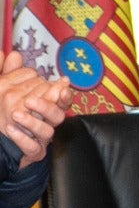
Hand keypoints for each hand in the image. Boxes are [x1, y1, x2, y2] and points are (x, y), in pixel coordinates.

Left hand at [0, 50, 70, 168]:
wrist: (2, 145)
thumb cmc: (6, 114)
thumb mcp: (5, 90)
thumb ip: (10, 73)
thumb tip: (12, 54)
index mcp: (45, 106)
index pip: (61, 99)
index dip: (64, 93)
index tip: (63, 84)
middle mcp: (47, 122)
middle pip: (58, 114)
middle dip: (46, 106)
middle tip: (29, 100)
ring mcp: (40, 139)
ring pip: (47, 131)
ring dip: (33, 122)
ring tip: (16, 114)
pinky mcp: (32, 153)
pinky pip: (32, 147)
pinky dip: (22, 138)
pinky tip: (11, 130)